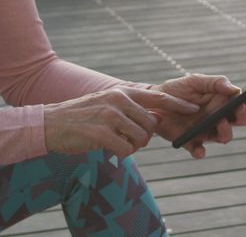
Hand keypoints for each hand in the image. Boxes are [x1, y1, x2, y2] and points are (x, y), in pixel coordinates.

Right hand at [43, 87, 199, 158]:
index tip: (194, 109)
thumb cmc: (82, 118)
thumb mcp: (108, 106)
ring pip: (141, 138)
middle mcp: (118, 100)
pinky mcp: (101, 132)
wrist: (52, 123)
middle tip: (128, 140)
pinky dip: (121, 153)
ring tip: (116, 143)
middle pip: (151, 124)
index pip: (158, 97)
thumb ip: (132, 110)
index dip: (178, 105)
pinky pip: (126, 149)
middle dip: (144, 137)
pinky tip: (108, 148)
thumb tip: (157, 118)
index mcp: (122, 92)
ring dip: (132, 146)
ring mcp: (109, 116)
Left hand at [150, 74, 245, 158]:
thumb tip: (234, 89)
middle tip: (237, 110)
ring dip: (225, 132)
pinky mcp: (192, 142)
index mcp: (222, 101)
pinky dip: (200, 152)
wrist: (153, 103)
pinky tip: (199, 150)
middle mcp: (218, 117)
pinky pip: (199, 150)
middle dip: (242, 116)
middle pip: (239, 120)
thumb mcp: (194, 81)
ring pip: (224, 137)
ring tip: (218, 122)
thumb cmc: (176, 90)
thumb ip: (215, 82)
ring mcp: (206, 131)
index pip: (243, 101)